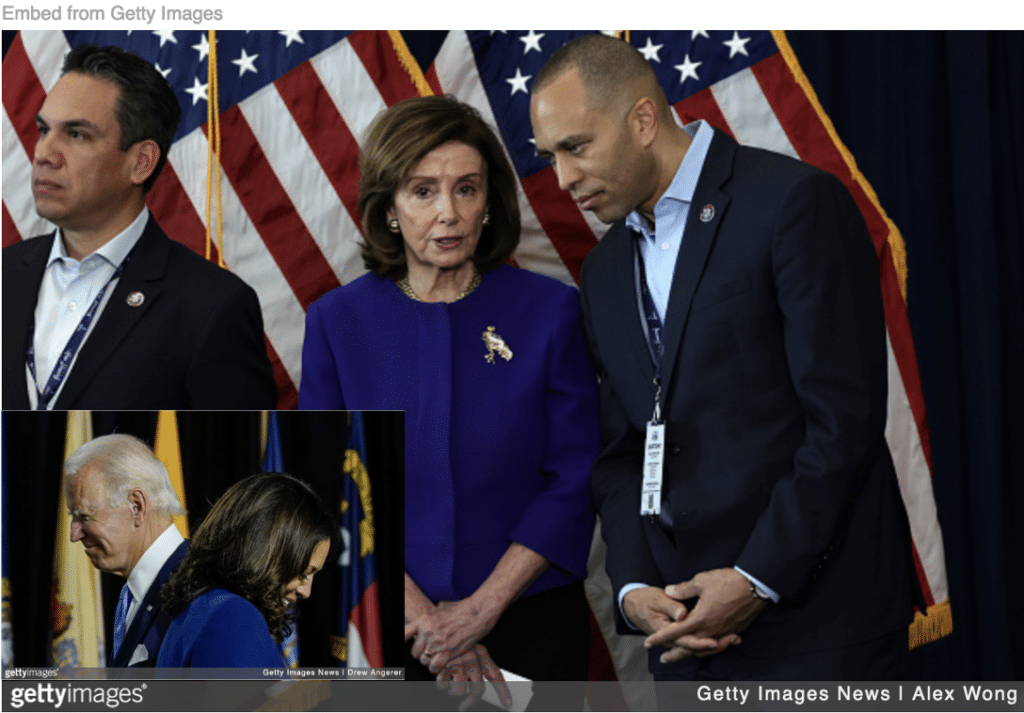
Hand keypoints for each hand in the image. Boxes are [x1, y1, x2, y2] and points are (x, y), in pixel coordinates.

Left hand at [405, 598, 500, 673]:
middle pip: (414, 652)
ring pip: (424, 661)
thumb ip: (428, 621)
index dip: (400, 644)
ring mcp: (437, 642)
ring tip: (439, 656)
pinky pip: (434, 667)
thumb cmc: (461, 610)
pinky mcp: (447, 651)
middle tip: (431, 652)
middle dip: (422, 655)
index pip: (403, 635)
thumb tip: (420, 628)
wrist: (478, 611)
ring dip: (431, 662)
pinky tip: (443, 662)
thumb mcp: (439, 610)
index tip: (396, 651)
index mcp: (424, 620)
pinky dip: (437, 668)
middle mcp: (428, 631)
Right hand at [435, 644, 511, 710]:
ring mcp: (459, 664)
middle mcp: (473, 660)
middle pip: (478, 690)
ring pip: (459, 691)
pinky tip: (440, 675)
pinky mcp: (444, 667)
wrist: (437, 631)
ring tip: (449, 681)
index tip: (507, 703)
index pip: (495, 675)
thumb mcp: (470, 646)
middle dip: (470, 702)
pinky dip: (441, 683)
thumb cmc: (454, 639)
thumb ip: (478, 662)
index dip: (503, 692)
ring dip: (452, 690)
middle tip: (464, 706)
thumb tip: (480, 681)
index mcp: (481, 654)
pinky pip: (443, 686)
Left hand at [644, 568, 765, 662]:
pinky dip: (709, 649)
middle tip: (663, 658)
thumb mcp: (701, 581)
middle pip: (689, 647)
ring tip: (682, 655)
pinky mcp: (734, 630)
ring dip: (692, 653)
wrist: (755, 585)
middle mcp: (711, 630)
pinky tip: (706, 647)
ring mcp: (723, 632)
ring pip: (704, 649)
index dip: (660, 637)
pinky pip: (717, 644)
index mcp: (700, 619)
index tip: (648, 642)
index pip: (675, 632)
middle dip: (675, 654)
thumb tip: (668, 591)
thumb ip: (683, 589)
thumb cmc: (728, 582)